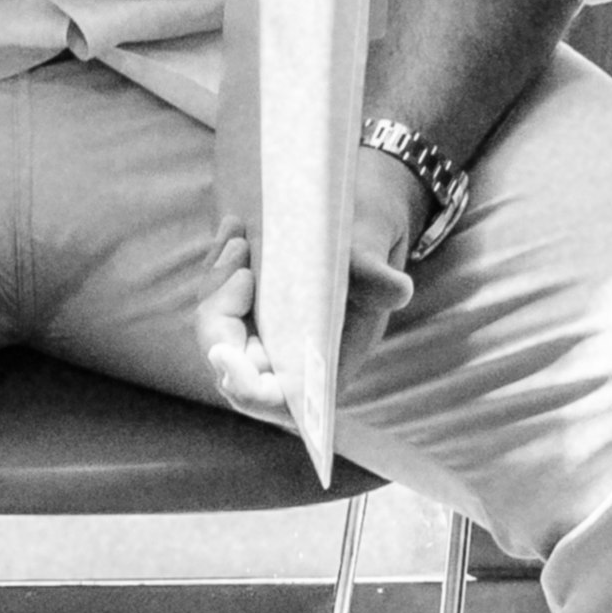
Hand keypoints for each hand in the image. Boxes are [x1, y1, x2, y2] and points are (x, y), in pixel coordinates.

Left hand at [195, 147, 427, 420]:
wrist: (362, 214)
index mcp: (319, 366)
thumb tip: (397, 291)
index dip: (242, 385)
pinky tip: (234, 229)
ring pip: (214, 326)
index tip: (222, 352)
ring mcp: (260, 335)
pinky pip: (214, 298)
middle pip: (228, 360)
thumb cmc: (372, 239)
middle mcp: (285, 359)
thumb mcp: (375, 250)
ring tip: (240, 237)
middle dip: (220, 309)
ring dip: (217, 281)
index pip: (268, 397)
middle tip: (239, 253)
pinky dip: (218, 266)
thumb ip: (377, 276)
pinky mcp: (243, 308)